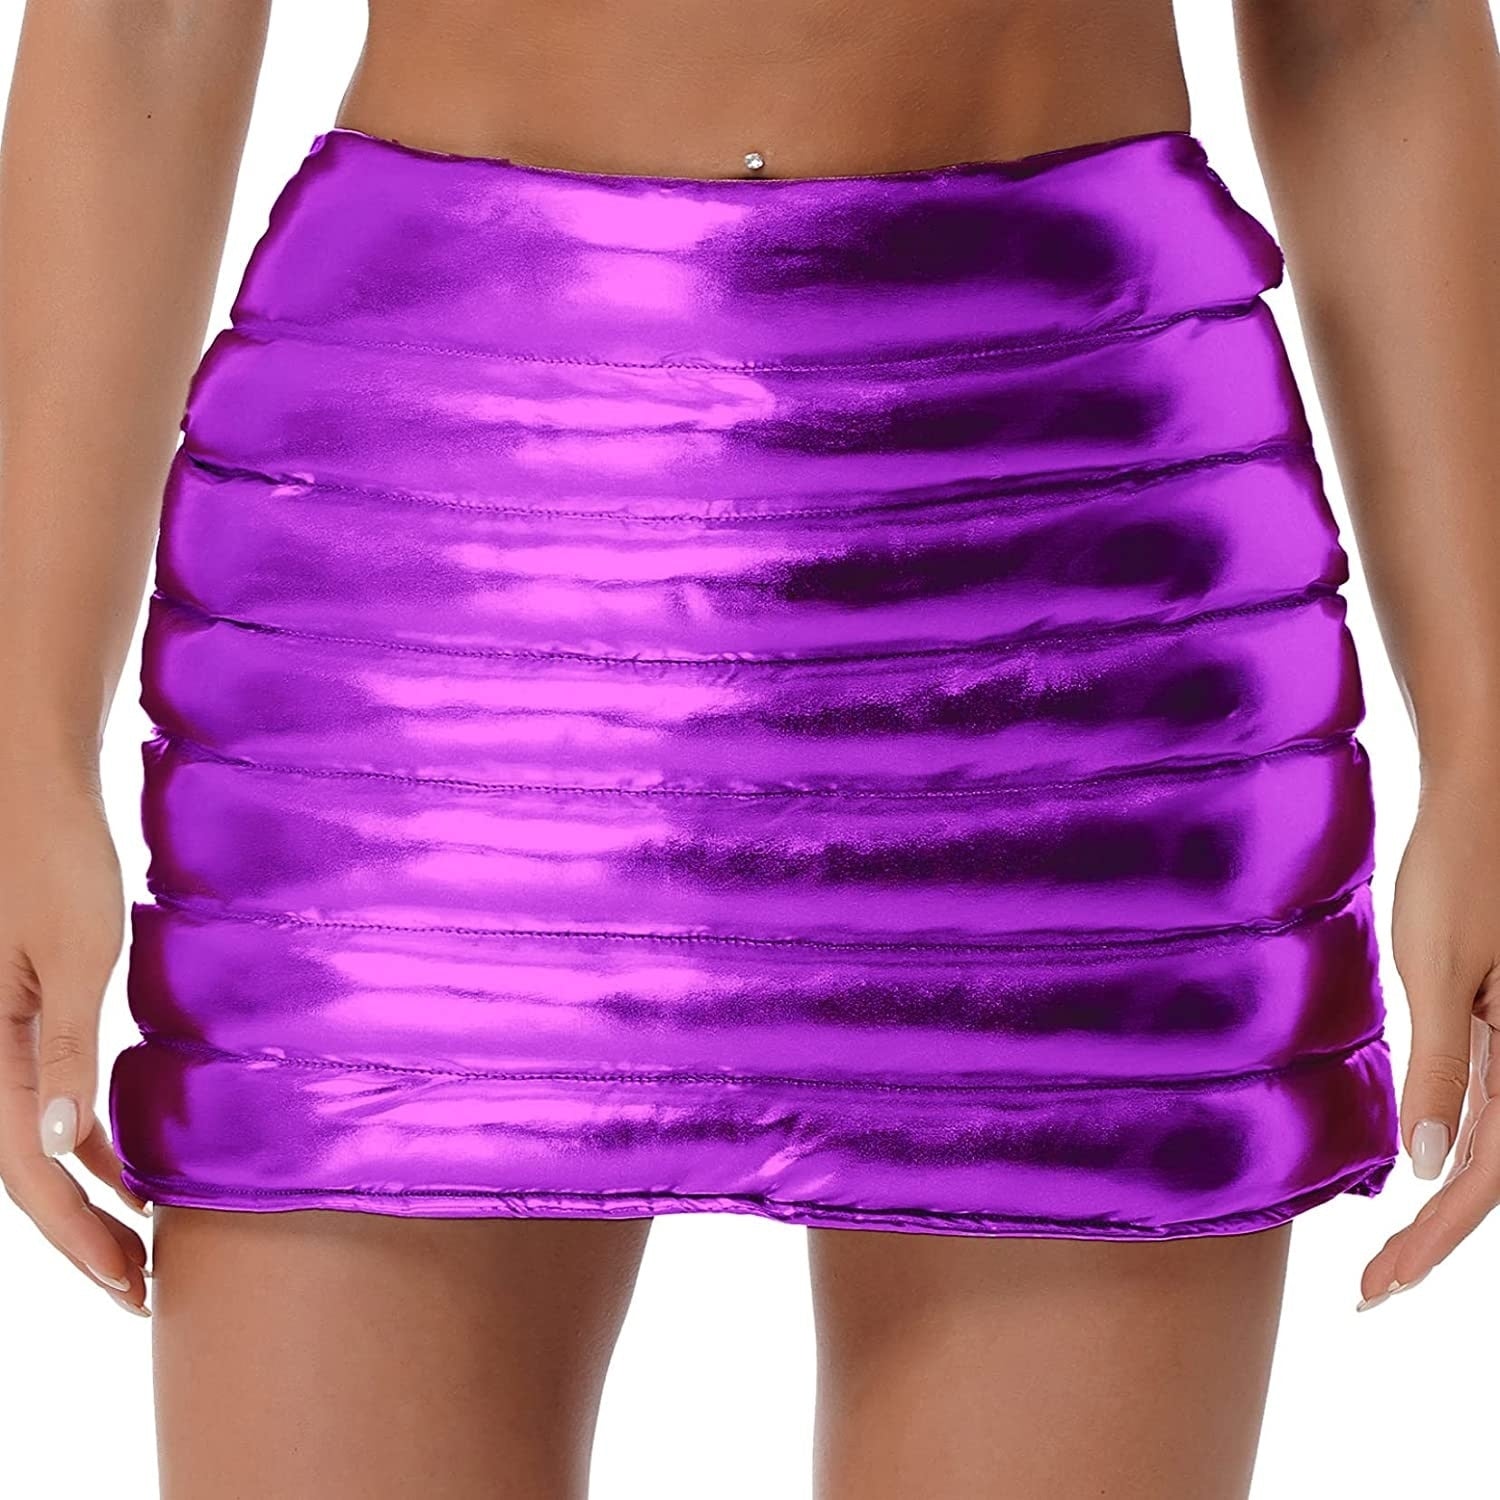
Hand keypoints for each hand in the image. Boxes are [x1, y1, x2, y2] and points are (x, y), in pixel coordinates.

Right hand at [0, 767, 149, 1314]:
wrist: (30, 789)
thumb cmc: (54, 858)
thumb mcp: (77, 954)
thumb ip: (65, 1046)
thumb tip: (59, 1142)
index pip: (26, 1171)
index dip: (77, 1234)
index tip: (127, 1282)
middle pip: (25, 1169)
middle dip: (80, 1234)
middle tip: (139, 1289)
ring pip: (33, 1138)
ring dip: (83, 1192)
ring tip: (139, 1242)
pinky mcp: (21, 1012)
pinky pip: (43, 1095)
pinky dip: (83, 1138)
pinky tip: (124, 1162)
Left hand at [1359, 775, 1499, 1309]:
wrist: (1480, 799)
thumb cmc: (1458, 872)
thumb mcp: (1436, 969)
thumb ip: (1442, 1067)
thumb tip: (1428, 1167)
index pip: (1487, 1179)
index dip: (1433, 1241)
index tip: (1379, 1287)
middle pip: (1491, 1175)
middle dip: (1433, 1238)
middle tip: (1372, 1289)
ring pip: (1490, 1144)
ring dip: (1441, 1204)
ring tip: (1388, 1251)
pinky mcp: (1499, 1015)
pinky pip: (1487, 1100)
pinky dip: (1452, 1144)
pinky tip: (1419, 1169)